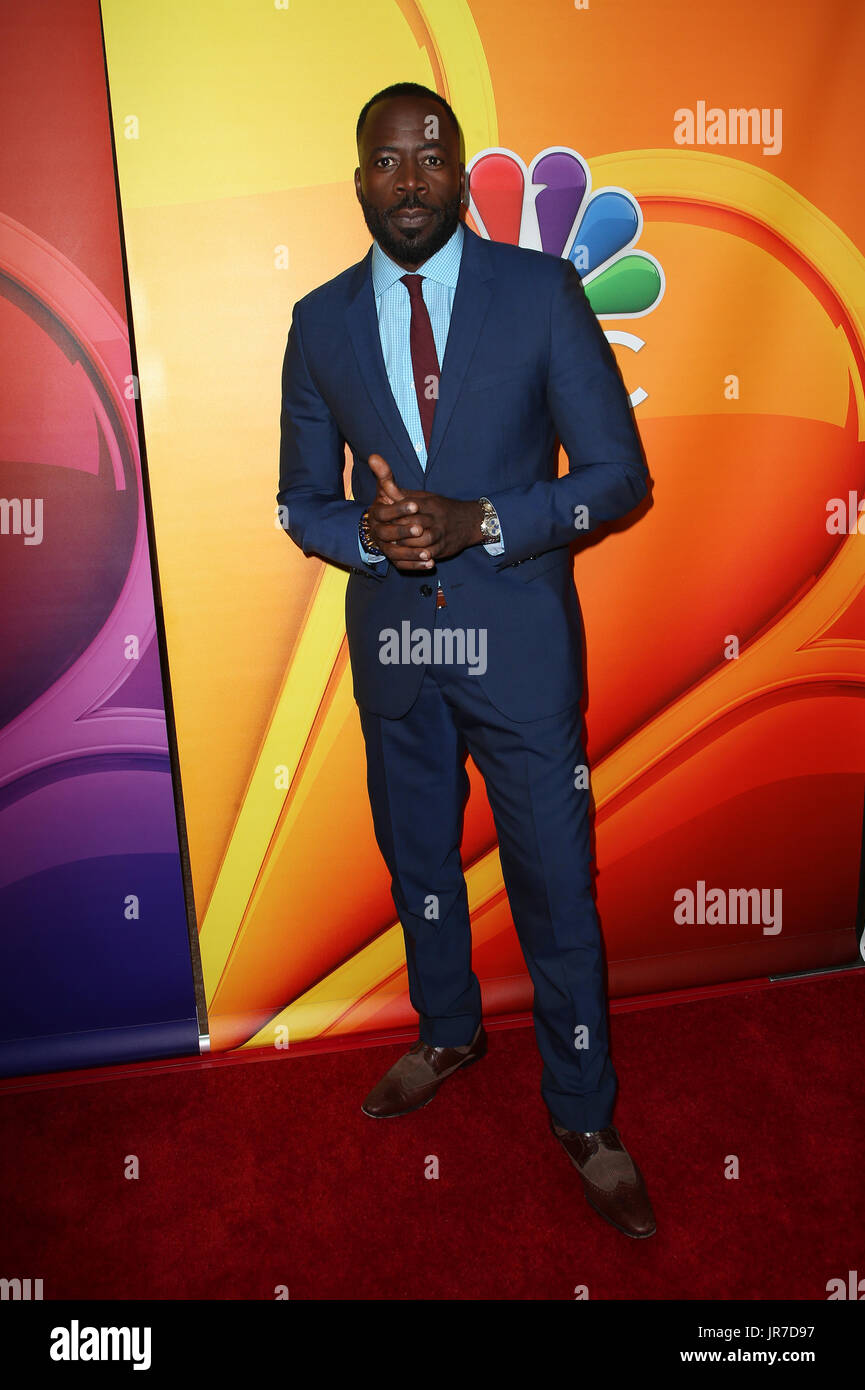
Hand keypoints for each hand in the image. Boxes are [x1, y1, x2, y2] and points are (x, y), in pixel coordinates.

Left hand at [365, 454, 481, 570]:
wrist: (470, 521)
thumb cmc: (439, 508)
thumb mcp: (422, 496)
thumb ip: (399, 491)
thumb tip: (379, 474)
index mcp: (429, 503)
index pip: (410, 506)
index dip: (396, 512)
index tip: (383, 516)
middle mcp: (436, 518)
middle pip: (415, 523)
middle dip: (399, 529)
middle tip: (383, 534)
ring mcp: (441, 534)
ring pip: (422, 540)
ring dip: (407, 545)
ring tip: (394, 545)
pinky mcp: (443, 548)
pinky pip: (431, 555)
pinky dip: (419, 558)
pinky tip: (407, 557)